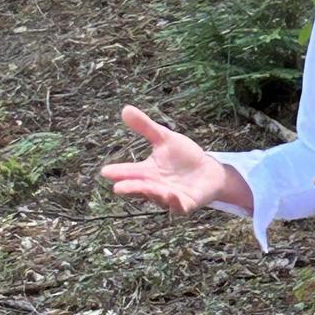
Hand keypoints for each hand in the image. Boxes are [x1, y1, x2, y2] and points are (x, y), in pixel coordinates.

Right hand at [101, 105, 238, 214]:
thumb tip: (125, 109)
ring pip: (157, 197)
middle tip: (117, 188)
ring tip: (145, 187)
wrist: (209, 171)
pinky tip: (171, 195)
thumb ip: (146, 127)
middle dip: (130, 188)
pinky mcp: (185, 205)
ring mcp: (169, 198)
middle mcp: (155, 187)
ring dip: (151, 193)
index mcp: (147, 172)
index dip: (119, 173)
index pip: (130, 172)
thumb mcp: (164, 138)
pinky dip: (174, 202)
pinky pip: (178, 206)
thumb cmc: (184, 156)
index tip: (105, 172)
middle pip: (140, 189)